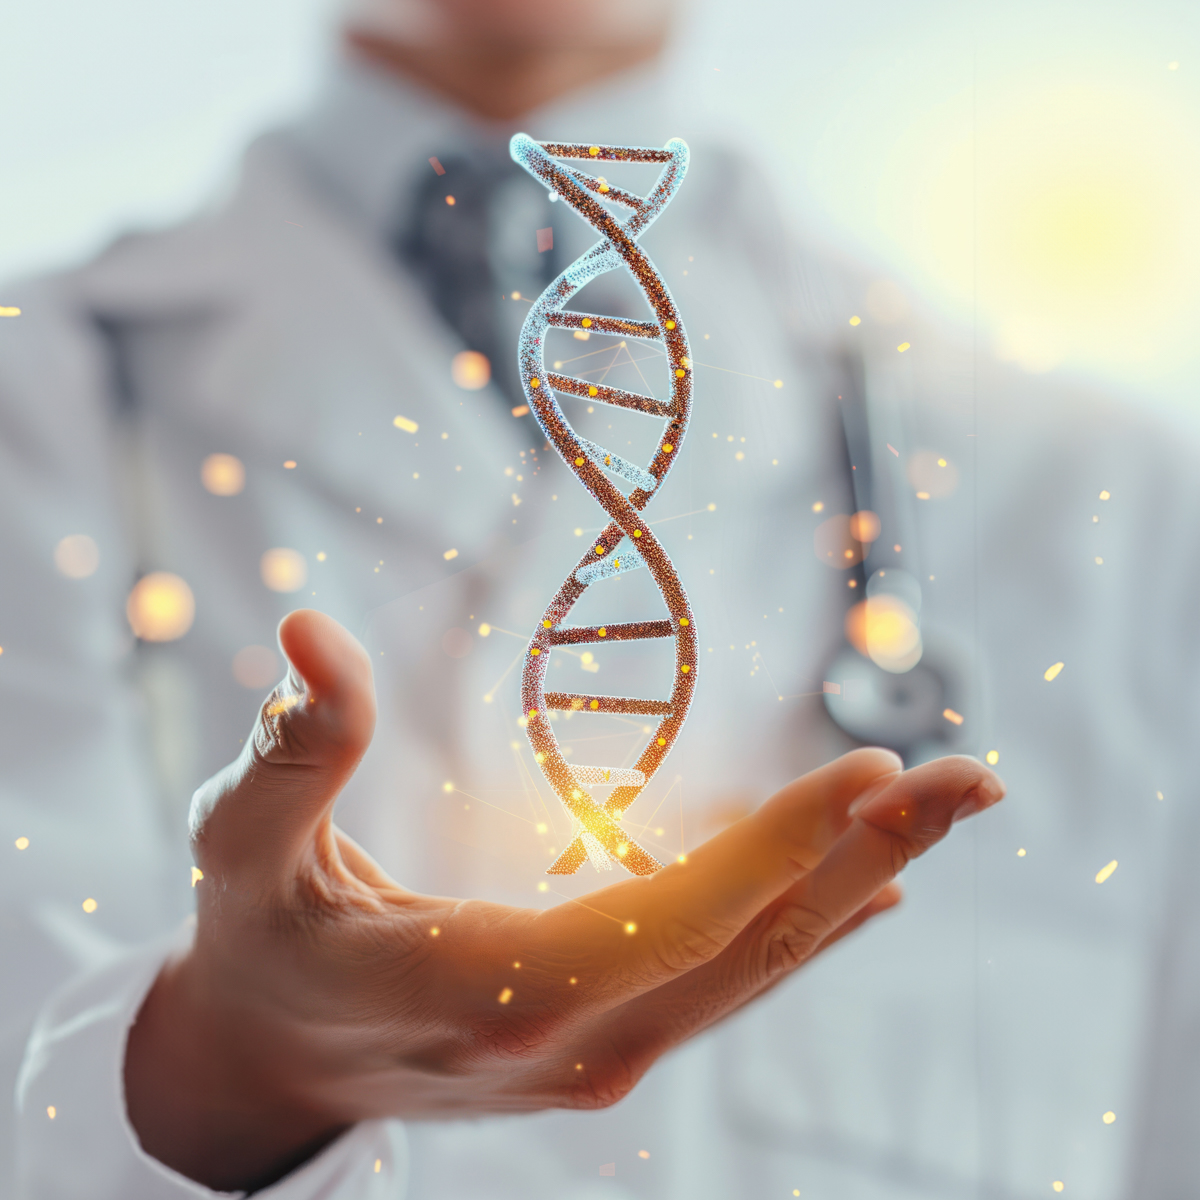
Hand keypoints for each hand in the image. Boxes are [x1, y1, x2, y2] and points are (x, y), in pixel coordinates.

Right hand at [124, 610, 1003, 1191]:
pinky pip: (729, 987)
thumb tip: (309, 629)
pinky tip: (877, 887)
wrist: (272, 1067)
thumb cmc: (259, 943)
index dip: (763, 857)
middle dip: (863, 861)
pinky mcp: (610, 1045)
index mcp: (470, 991)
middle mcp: (558, 1044)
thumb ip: (291, 749)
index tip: (864, 773)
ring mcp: (594, 1058)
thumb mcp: (243, 847)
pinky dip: (808, 931)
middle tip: (973, 779)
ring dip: (859, 887)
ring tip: (947, 806)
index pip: (650, 928)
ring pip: (751, 975)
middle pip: (741, 955)